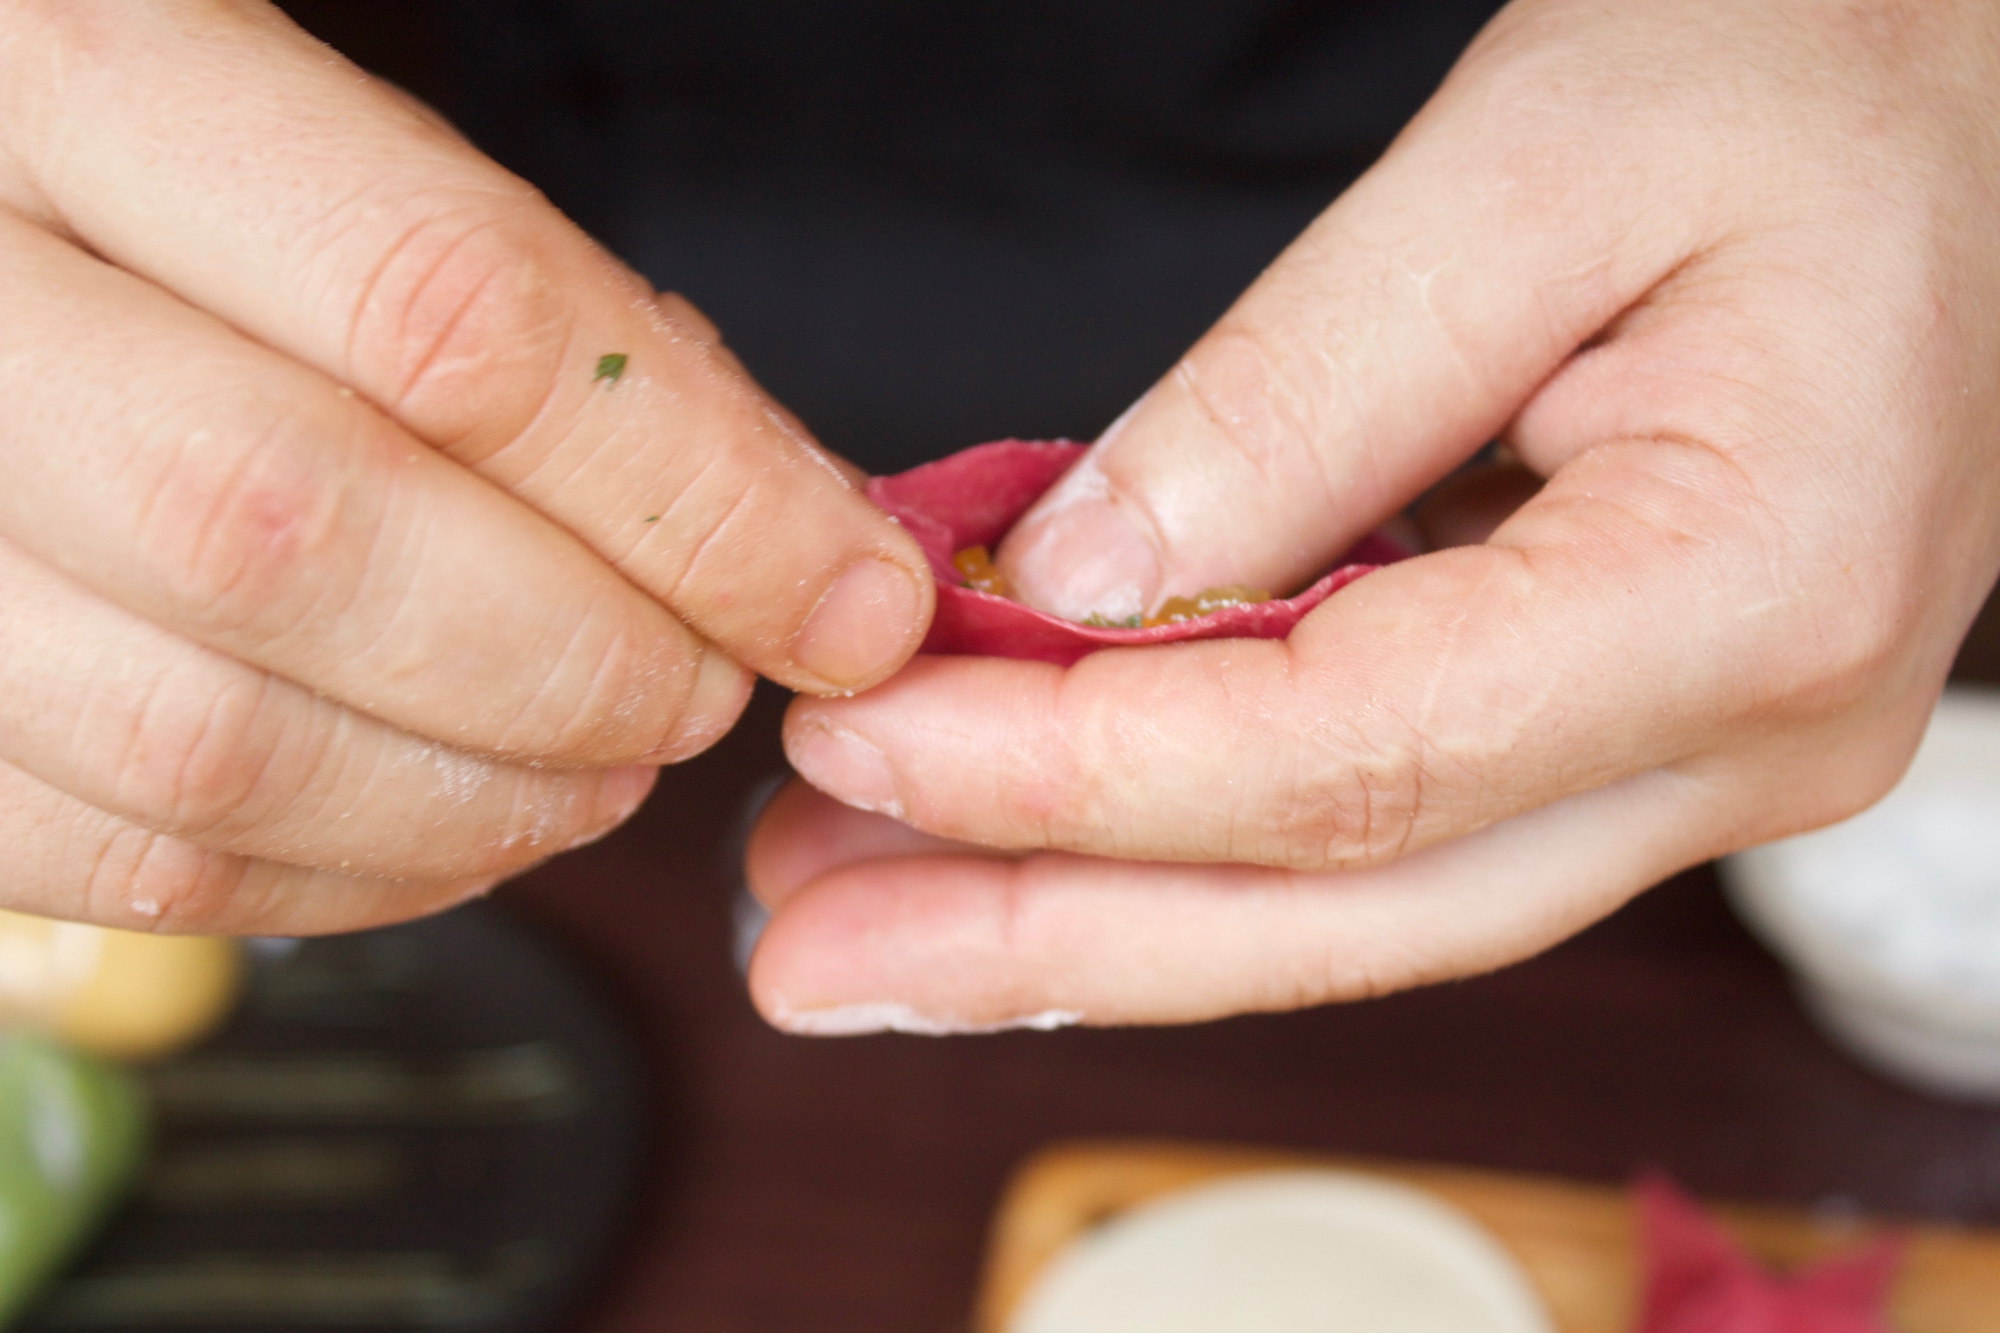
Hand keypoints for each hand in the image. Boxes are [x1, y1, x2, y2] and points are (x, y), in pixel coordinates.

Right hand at [0, 2, 932, 933]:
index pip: (447, 315)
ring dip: (489, 796)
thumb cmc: (166, 180)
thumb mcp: (346, 152)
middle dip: (590, 657)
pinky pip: (128, 859)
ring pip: (214, 740)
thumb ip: (554, 319)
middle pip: (311, 539)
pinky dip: (350, 872)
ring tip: (606, 763)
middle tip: (709, 686)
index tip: (849, 594)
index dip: (694, 492)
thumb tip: (797, 528)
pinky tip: (456, 818)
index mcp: (83, 73)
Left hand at [745, 0, 1999, 1031]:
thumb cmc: (1804, 72)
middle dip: (1045, 935)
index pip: (1346, 763)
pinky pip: (1383, 834)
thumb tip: (1078, 583)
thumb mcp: (1529, 169)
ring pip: (1353, 912)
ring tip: (865, 926)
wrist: (1964, 95)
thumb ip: (1297, 398)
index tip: (863, 745)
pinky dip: (1191, 850)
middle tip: (805, 956)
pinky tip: (1031, 852)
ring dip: (1092, 923)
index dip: (1077, 775)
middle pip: (1339, 910)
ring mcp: (1696, 758)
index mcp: (1748, 592)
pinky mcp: (1624, 728)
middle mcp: (1745, 736)